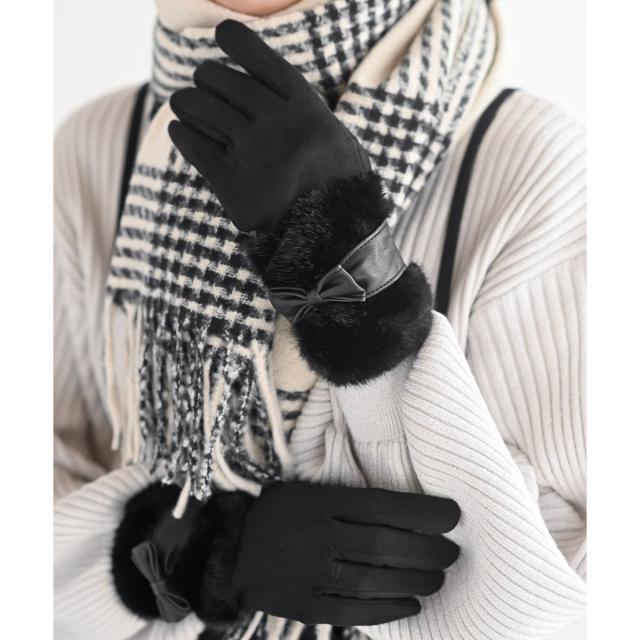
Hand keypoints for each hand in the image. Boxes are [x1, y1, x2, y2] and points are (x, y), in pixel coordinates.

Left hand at [168, 19, 369, 231]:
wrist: (331, 242)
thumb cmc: (336, 191)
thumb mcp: (337, 142)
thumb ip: (306, 114)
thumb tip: (271, 90)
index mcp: (305, 109)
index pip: (260, 59)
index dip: (235, 41)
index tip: (221, 35)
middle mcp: (276, 124)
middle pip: (224, 81)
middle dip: (206, 76)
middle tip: (202, 80)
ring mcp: (252, 153)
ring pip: (201, 108)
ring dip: (186, 101)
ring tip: (183, 102)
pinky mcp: (231, 183)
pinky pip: (193, 145)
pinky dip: (182, 133)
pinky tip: (180, 129)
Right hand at [231, 482, 459, 625]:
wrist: (233, 550)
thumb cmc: (285, 514)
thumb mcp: (311, 492)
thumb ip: (352, 501)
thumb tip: (410, 513)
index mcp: (321, 501)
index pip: (383, 505)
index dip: (423, 511)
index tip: (453, 515)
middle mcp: (317, 535)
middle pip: (385, 545)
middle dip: (429, 550)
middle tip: (451, 553)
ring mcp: (309, 573)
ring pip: (375, 581)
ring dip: (416, 582)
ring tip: (438, 579)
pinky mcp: (304, 605)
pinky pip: (354, 611)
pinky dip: (389, 610)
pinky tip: (412, 605)